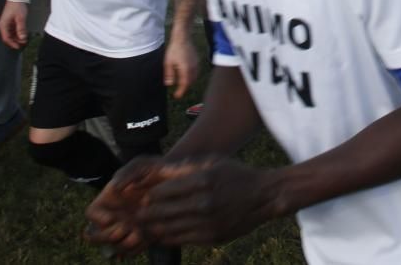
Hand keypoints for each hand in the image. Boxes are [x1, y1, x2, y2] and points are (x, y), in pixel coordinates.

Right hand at [0, 1, 28, 48]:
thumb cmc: (17, 7)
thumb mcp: (20, 18)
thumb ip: (21, 28)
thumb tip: (22, 38)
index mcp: (3, 25)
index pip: (6, 38)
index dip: (12, 43)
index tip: (18, 47)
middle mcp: (3, 25)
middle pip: (8, 37)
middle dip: (15, 41)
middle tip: (24, 42)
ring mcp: (6, 24)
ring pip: (10, 34)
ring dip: (16, 37)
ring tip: (24, 38)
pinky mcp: (9, 22)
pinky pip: (12, 30)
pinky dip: (17, 33)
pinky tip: (23, 34)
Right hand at [85, 156, 173, 255]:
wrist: (178, 180)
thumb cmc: (156, 169)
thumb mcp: (141, 165)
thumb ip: (126, 173)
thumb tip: (115, 188)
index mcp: (110, 200)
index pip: (91, 213)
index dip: (97, 218)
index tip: (110, 218)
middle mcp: (115, 216)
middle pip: (95, 235)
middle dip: (107, 236)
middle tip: (125, 228)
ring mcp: (127, 229)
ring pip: (113, 247)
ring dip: (122, 244)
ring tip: (138, 234)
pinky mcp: (142, 238)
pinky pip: (132, 251)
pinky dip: (137, 248)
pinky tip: (148, 237)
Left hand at [132, 157, 276, 245]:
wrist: (264, 196)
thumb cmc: (236, 174)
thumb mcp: (213, 162)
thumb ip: (184, 167)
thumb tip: (158, 172)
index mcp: (202, 180)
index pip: (163, 191)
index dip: (150, 194)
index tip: (144, 195)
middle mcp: (204, 202)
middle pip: (161, 211)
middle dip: (146, 213)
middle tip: (137, 213)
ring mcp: (208, 222)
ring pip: (167, 228)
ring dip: (153, 227)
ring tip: (145, 224)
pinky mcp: (212, 237)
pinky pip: (180, 239)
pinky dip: (167, 236)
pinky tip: (162, 232)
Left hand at [164, 33, 198, 99]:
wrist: (182, 38)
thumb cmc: (174, 49)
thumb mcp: (168, 62)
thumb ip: (169, 74)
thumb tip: (169, 84)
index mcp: (185, 69)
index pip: (184, 84)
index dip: (181, 91)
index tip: (177, 96)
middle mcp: (192, 68)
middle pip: (190, 82)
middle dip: (185, 88)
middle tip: (179, 91)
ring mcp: (196, 64)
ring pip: (194, 77)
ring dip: (189, 82)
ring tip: (182, 85)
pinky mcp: (197, 61)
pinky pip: (196, 72)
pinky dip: (192, 77)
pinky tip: (187, 75)